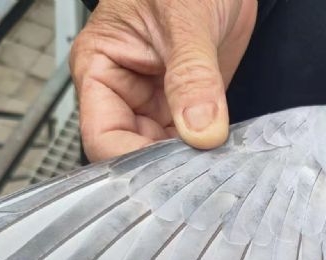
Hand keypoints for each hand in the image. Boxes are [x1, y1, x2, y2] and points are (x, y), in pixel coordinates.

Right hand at [71, 0, 256, 160]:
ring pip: (165, 151)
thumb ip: (192, 76)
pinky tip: (224, 152)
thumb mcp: (185, 18)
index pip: (103, 136)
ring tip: (216, 166)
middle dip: (164, 166)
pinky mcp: (188, 101)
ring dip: (189, 161)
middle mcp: (125, 89)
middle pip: (133, 151)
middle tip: (200, 174)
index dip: (132, 160)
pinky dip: (208, 148)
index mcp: (100, 68)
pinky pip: (193, 137)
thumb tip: (201, 131)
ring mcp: (157, 98)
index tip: (169, 172)